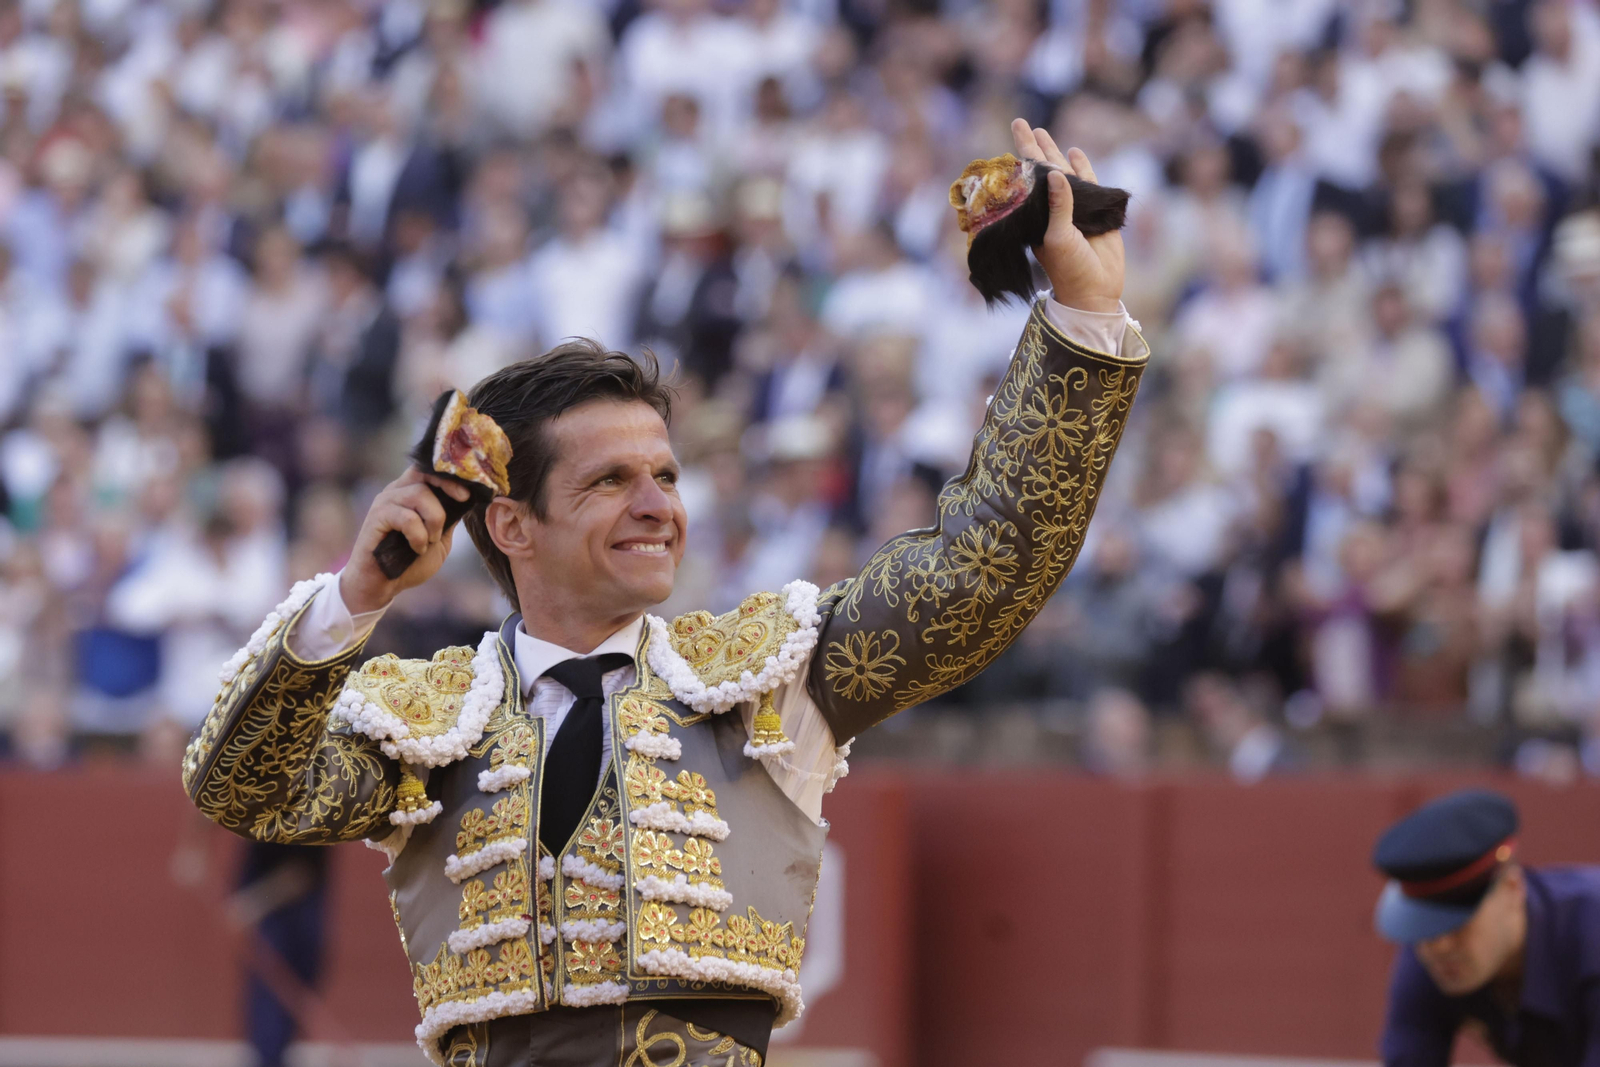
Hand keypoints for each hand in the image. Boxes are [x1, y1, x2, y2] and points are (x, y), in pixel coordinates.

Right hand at [340, 467, 471, 615]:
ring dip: (434, 519)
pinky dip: (418, 535)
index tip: (468, 493)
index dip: (450, 475)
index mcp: (411, 493)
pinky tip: (417, 548)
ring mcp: (385, 503)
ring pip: (419, 494)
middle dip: (447, 484)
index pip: (429, 469)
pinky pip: (407, 518)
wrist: (382, 584)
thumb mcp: (438, 538)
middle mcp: (396, 492)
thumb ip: (449, 519)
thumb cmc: (409, 561)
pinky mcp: (376, 518)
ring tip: (431, 540)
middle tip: (462, 501)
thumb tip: (467, 500)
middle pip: (423, 472)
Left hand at [1011, 118, 1124, 313]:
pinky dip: (1082, 167)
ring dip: (1054, 153)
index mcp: (1036, 217)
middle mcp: (1051, 209)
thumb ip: (1059, 206)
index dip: (1018, 159)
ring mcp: (1073, 208)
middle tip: (1021, 123)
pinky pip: (1088, 183)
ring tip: (1043, 132)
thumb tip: (1057, 173)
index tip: (1007, 141)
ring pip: (1063, 173)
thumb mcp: (1058, 238)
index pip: (1024, 181)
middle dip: (1032, 147)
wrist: (1095, 289)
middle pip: (1040, 171)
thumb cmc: (1069, 268)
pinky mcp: (1096, 210)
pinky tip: (1075, 152)